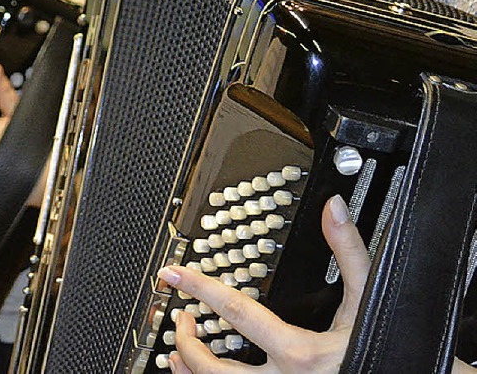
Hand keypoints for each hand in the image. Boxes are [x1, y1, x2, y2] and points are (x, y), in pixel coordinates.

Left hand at [158, 195, 369, 372]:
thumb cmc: (389, 348)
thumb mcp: (370, 298)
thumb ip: (349, 252)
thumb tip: (333, 208)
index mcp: (299, 354)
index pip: (236, 313)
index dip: (200, 288)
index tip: (174, 274)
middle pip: (215, 371)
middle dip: (186, 344)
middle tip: (179, 319)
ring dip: (191, 372)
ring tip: (177, 351)